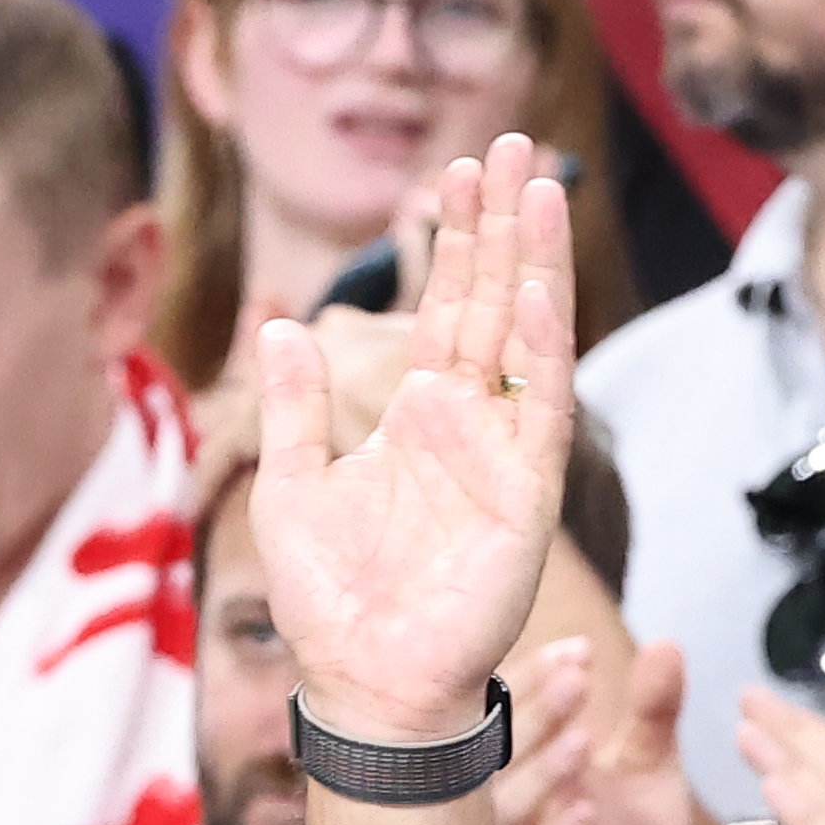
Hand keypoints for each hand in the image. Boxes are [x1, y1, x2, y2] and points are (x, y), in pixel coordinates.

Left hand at [247, 134, 575, 743]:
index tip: (451, 172)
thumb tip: (283, 325)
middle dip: (501, 225)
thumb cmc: (331, 601)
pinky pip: (538, 410)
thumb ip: (292, 407)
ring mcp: (501, 453)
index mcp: (414, 416)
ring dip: (534, 263)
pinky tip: (538, 290)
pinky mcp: (524, 495)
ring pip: (526, 336)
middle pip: (492, 300)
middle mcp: (465, 423)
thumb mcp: (288, 488)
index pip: (442, 308)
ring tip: (539, 185)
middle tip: (513, 143)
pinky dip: (541, 349)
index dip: (450, 241)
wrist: (363, 682)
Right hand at [496, 635, 696, 824]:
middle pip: (500, 754)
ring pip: (508, 810)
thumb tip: (665, 644)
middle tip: (576, 680)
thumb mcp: (650, 769)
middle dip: (537, 714)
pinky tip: (585, 811)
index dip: (539, 680)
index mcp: (530, 768)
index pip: (513, 714)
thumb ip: (652, 712)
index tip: (580, 651)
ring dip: (543, 773)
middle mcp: (509, 808)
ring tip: (580, 741)